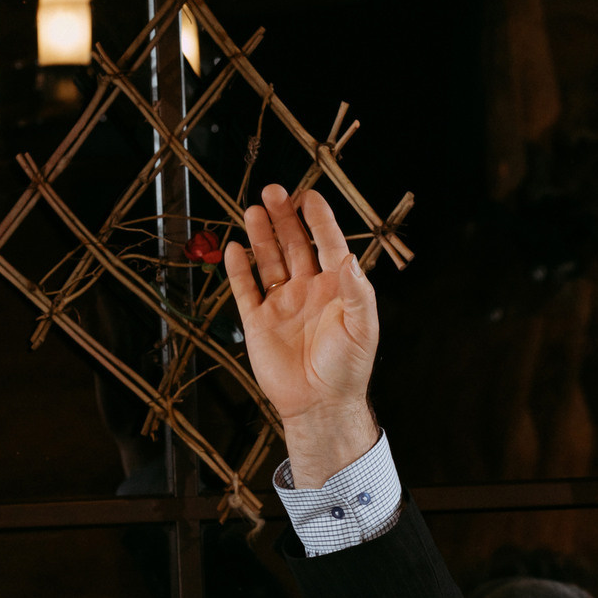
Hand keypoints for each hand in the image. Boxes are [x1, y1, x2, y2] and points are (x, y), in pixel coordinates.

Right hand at [223, 185, 380, 486]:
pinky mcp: (258, 322)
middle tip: (274, 192)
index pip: (327, 244)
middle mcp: (308, 290)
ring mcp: (282, 304)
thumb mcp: (362, 327)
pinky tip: (235, 248)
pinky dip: (239, 269)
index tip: (309, 197)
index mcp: (336, 288)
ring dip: (262, 236)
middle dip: (284, 218)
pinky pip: (246, 289)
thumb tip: (349, 257)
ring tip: (253, 211)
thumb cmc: (348, 368)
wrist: (321, 405)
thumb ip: (357, 291)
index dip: (319, 220)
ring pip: (268, 260)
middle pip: (293, 244)